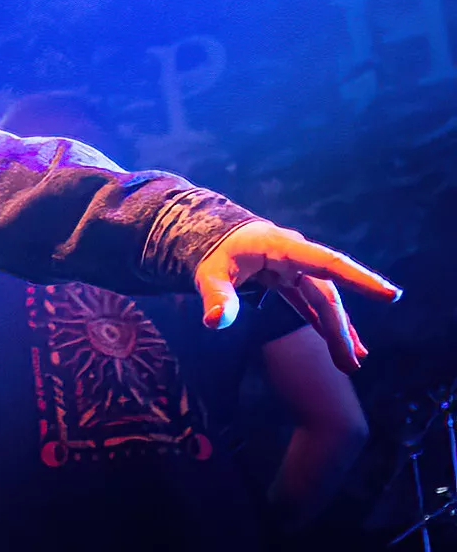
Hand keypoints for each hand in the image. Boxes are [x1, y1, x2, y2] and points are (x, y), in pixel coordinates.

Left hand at [194, 219, 399, 372]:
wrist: (208, 234)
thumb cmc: (210, 251)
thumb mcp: (208, 273)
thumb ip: (216, 296)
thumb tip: (216, 321)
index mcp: (282, 248)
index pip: (327, 263)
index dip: (359, 279)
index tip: (389, 294)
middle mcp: (295, 258)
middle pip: (326, 294)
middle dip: (340, 330)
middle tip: (352, 364)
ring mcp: (294, 269)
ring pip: (323, 301)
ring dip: (336, 331)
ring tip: (351, 363)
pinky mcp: (289, 280)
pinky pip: (313, 303)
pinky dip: (325, 322)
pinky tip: (340, 344)